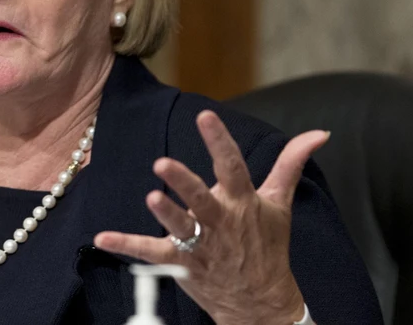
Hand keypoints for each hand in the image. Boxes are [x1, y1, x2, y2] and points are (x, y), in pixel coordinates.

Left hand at [94, 110, 326, 324]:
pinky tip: (102, 238)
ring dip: (165, 214)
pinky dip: (126, 245)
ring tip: (151, 197)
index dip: (219, 141)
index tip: (205, 117)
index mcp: (242, 202)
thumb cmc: (267, 246)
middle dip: (184, 182)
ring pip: (181, 227)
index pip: (232, 166)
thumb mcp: (280, 204)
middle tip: (163, 164)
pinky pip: (150, 253)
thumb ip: (290, 164)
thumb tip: (317, 134)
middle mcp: (221, 221)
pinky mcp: (181, 263)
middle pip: (201, 198)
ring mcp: (200, 244)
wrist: (261, 301)